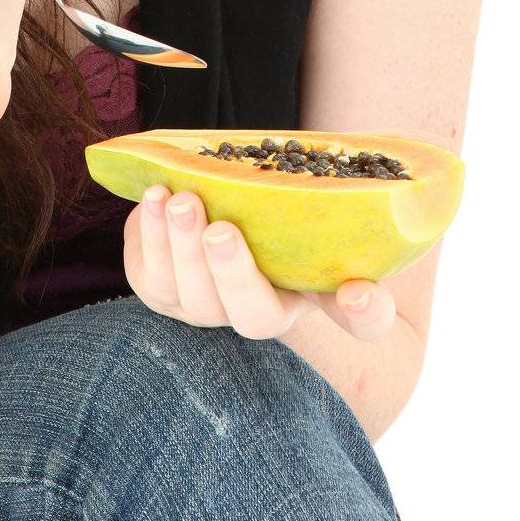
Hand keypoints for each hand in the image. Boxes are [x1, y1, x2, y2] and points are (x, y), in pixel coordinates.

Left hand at [123, 185, 397, 341]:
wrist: (212, 204)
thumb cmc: (266, 216)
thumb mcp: (303, 215)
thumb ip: (340, 226)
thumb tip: (371, 244)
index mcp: (312, 293)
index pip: (357, 322)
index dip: (365, 314)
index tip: (358, 292)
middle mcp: (254, 313)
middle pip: (248, 314)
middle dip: (232, 272)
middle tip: (222, 229)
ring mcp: (201, 307)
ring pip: (189, 294)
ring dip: (179, 245)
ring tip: (179, 200)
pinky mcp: (158, 287)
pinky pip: (149, 273)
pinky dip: (148, 233)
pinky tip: (154, 197)